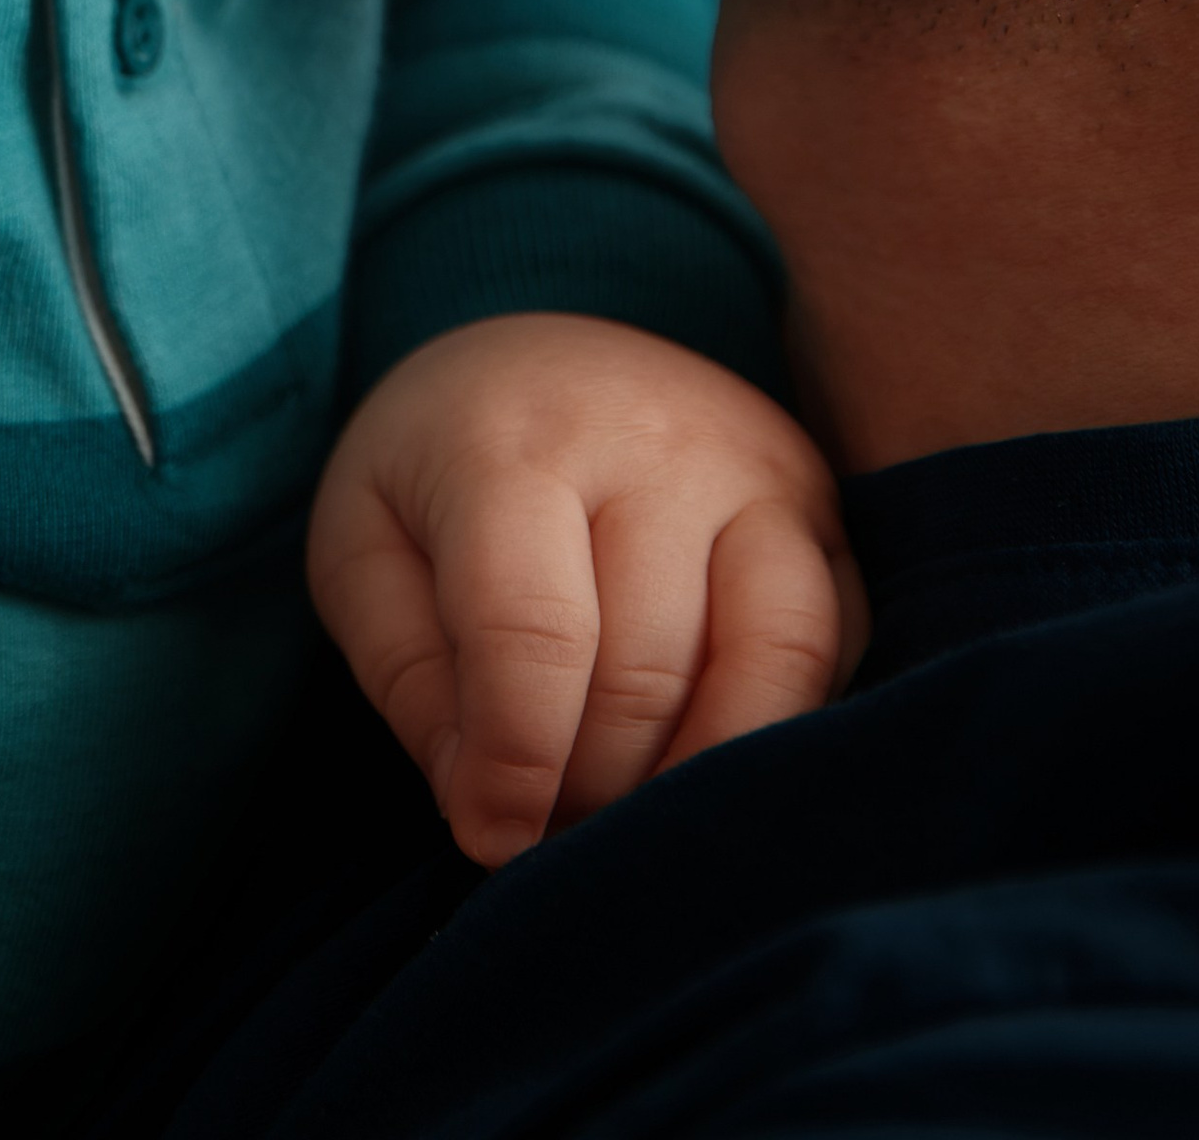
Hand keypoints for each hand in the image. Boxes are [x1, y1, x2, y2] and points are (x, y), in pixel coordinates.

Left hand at [307, 310, 865, 867]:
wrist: (540, 359)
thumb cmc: (439, 472)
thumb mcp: (364, 550)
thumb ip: (408, 680)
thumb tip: (490, 815)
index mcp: (516, 440)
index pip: (533, 632)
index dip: (515, 765)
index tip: (491, 839)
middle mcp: (655, 438)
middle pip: (646, 671)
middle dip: (591, 787)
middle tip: (548, 826)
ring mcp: (758, 467)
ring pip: (769, 663)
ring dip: (694, 775)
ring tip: (625, 810)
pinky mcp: (823, 510)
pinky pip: (833, 649)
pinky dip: (776, 732)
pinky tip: (706, 757)